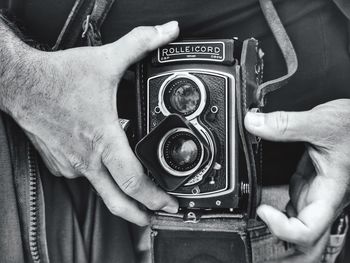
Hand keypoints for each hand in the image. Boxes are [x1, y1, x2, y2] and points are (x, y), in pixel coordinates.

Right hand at [9, 21, 179, 225]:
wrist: (21, 83)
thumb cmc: (59, 78)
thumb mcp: (107, 59)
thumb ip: (141, 44)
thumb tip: (167, 31)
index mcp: (102, 139)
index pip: (133, 181)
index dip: (154, 198)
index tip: (168, 205)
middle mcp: (86, 158)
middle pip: (116, 201)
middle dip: (140, 215)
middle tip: (156, 218)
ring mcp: (71, 163)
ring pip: (100, 189)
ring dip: (119, 193)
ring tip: (135, 192)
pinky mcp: (59, 162)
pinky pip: (83, 176)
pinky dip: (98, 175)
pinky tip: (105, 167)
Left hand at [244, 99, 349, 261]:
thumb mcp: (321, 122)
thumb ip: (286, 124)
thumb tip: (254, 124)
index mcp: (330, 193)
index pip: (308, 231)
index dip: (283, 229)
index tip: (262, 210)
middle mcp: (323, 199)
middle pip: (307, 244)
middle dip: (286, 254)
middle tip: (258, 253)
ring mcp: (316, 194)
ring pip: (300, 227)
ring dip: (281, 233)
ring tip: (256, 229)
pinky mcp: (310, 185)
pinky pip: (294, 208)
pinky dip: (280, 213)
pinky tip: (268, 207)